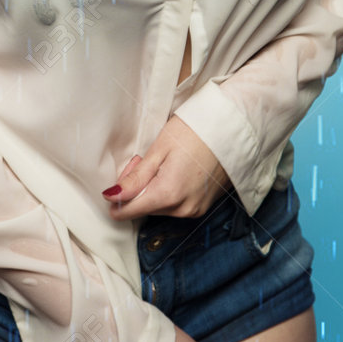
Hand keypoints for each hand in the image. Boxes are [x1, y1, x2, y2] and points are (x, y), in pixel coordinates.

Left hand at [102, 115, 233, 219]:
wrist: (230, 130)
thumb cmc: (194, 132)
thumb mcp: (159, 150)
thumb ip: (136, 178)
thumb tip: (112, 196)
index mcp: (168, 194)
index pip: (128, 211)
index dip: (117, 196)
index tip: (122, 176)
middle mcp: (182, 209)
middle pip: (144, 208)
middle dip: (137, 187)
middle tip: (144, 159)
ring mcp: (195, 210)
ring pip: (159, 207)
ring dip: (152, 189)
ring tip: (163, 162)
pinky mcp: (203, 207)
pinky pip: (175, 206)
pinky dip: (168, 192)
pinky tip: (175, 171)